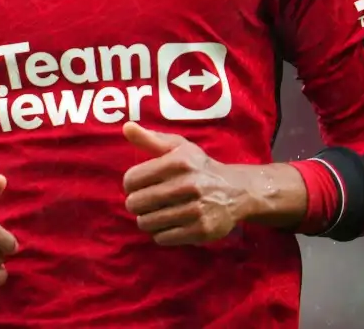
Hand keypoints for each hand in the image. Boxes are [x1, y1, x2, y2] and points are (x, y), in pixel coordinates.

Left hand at [121, 121, 256, 244]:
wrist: (236, 191)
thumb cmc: (199, 168)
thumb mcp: (179, 147)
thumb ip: (150, 139)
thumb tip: (126, 127)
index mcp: (178, 162)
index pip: (131, 179)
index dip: (130, 184)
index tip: (138, 186)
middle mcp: (187, 185)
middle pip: (136, 203)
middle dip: (136, 204)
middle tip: (145, 202)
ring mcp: (195, 210)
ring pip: (147, 223)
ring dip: (147, 220)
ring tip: (157, 213)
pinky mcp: (201, 231)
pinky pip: (162, 238)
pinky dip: (161, 233)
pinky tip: (170, 224)